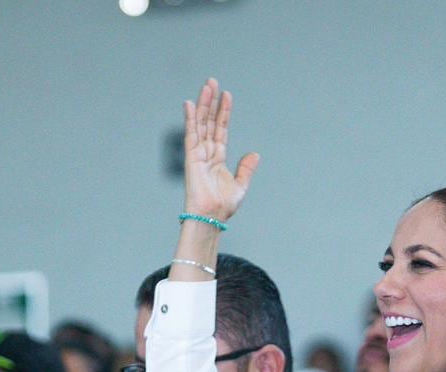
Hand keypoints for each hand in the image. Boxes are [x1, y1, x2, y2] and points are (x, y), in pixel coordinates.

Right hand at [182, 78, 259, 222]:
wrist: (213, 217)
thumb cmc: (223, 206)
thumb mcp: (241, 184)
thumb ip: (246, 168)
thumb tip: (255, 154)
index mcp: (218, 158)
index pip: (220, 129)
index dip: (224, 112)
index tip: (226, 95)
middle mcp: (207, 153)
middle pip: (209, 121)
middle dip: (211, 102)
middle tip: (213, 81)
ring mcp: (198, 154)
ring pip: (201, 124)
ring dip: (203, 104)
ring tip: (207, 86)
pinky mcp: (191, 158)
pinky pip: (191, 134)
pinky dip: (190, 119)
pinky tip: (190, 104)